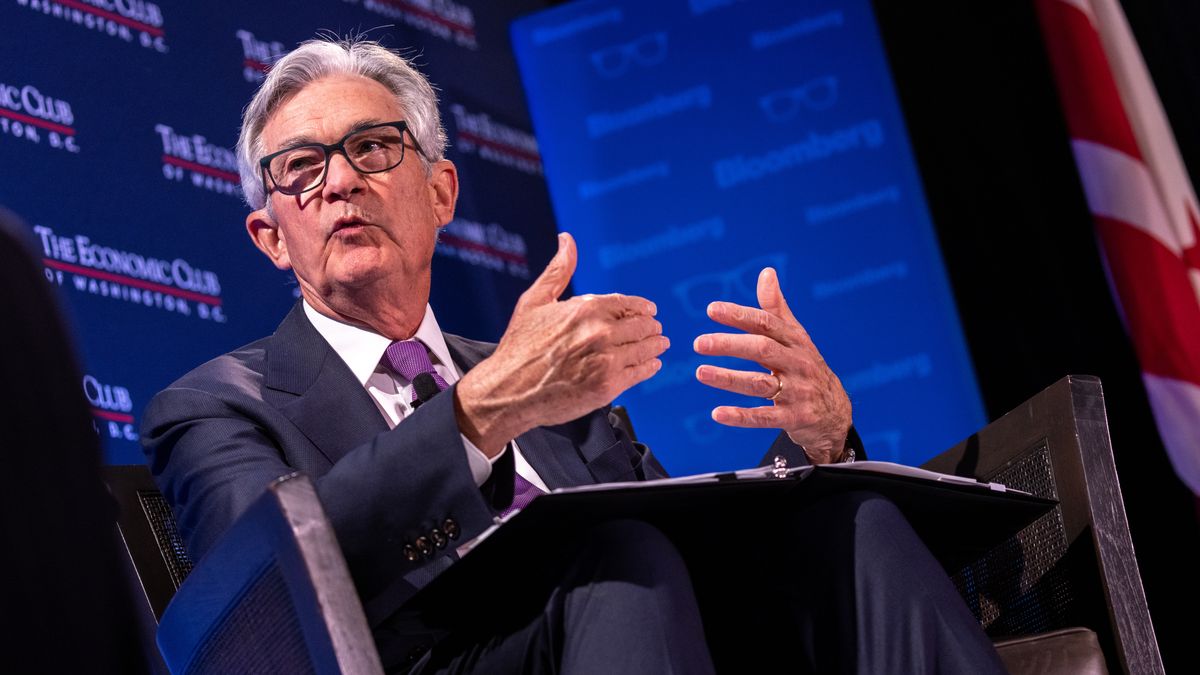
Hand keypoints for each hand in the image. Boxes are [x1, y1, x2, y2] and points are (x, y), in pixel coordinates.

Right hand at [455, 233, 668, 455]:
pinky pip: (640, 373)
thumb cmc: (519, 346)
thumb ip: (558, 270)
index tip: (650, 310)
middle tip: (656, 329)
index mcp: (585, 309)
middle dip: (651, 327)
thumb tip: (567, 239)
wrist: (509, 390)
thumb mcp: (535, 301)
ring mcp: (606, 361)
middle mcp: (599, 333)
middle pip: (641, 325)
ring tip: (660, 345)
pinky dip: (650, 367)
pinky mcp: (608, 386)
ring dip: (655, 345)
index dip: (642, 307)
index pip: (627, 303)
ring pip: (645, 348)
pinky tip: (653, 364)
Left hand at [693, 267, 851, 463]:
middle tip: (698, 342)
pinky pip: (764, 417)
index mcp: (795, 340)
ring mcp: (797, 391)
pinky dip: (741, 416)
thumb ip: (776, 308)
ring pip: (760, 383)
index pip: (765, 323)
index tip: (711, 310)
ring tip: (700, 372)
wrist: (835, 412)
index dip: (739, 316)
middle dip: (730, 344)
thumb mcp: (796, 337)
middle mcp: (797, 363)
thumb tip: (766, 272)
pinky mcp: (794, 418)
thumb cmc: (806, 367)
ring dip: (728, 378)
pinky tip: (717, 413)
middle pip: (762, 350)